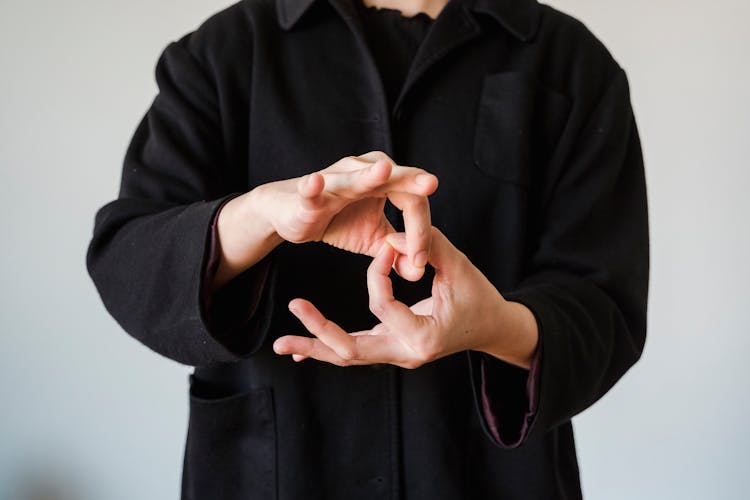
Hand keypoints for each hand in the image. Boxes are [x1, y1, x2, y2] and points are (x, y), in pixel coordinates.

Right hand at [213, 151, 437, 288]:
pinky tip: (316, 181)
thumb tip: (418, 272)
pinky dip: (313, 186)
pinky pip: (311, 190)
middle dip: (411, 183)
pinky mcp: (308, 194)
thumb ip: (397, 252)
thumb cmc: (337, 219)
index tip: (420, 260)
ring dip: (369, 175)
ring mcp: (335, 179)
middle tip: (431, 184)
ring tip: (384, 170)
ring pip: (355, 178)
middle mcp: (363, 170)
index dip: (420, 231)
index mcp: (385, 180)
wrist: (292, 215)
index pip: (412, 201)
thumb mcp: (372, 239)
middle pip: (394, 180)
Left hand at [273, 227, 538, 369]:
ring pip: (348, 357)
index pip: (382, 303)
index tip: (385, 247)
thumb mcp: (458, 268)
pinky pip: (356, 353)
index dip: (378, 271)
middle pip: (351, 350)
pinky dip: (330, 349)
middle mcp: (406, 353)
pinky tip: (303, 349)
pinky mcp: (392, 351)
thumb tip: (394, 235)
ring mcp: (398, 357)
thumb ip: (426, 247)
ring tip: (282, 344)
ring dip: (315, 347)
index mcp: (422, 336)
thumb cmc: (480, 298)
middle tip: (293, 308)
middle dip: (318, 330)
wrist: (494, 328)